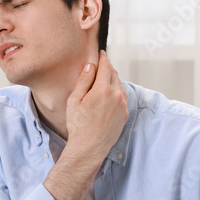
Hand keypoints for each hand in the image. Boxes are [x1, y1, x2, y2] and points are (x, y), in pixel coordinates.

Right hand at [61, 50, 127, 168]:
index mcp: (103, 89)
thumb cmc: (78, 125)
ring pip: (120, 85)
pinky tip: (109, 93)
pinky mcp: (125, 114)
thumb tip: (90, 66)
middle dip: (108, 67)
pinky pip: (123, 97)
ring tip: (104, 78)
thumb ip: (84, 81)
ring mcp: (123, 106)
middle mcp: (117, 95)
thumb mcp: (75, 100)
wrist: (89, 147)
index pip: (106, 66)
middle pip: (114, 74)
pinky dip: (117, 91)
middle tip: (102, 64)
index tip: (101, 53)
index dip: (103, 58)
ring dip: (113, 79)